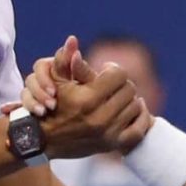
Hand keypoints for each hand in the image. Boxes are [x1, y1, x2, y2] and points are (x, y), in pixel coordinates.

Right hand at [21, 37, 147, 158]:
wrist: (45, 140)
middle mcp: (100, 117)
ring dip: (129, 99)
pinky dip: (141, 118)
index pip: (119, 75)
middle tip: (112, 85)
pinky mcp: (113, 145)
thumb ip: (65, 60)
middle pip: (129, 89)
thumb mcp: (56, 81)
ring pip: (136, 106)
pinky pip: (140, 129)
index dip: (113, 69)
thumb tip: (73, 40)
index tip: (106, 71)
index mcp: (88, 99)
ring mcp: (108, 133)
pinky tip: (134, 110)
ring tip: (118, 97)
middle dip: (121, 84)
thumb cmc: (51, 105)